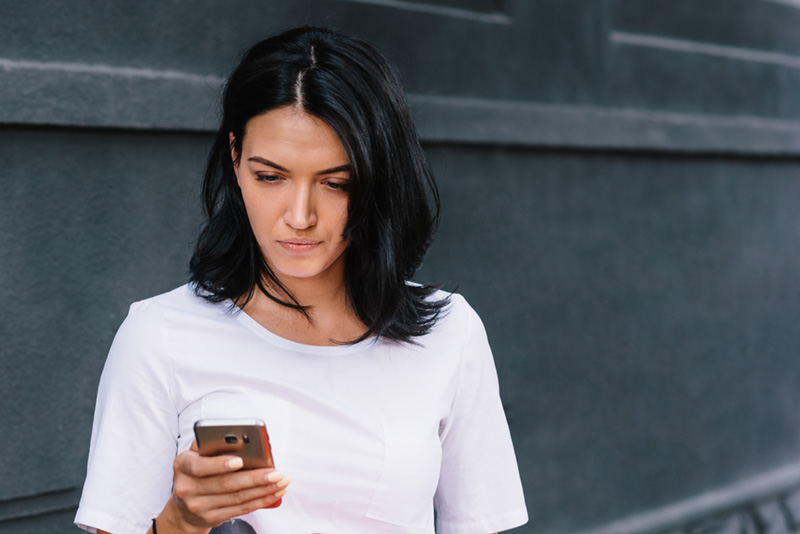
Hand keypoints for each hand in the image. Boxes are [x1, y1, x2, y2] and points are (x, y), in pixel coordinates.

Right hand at [157, 440, 289, 532]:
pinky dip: (260, 501)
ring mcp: (198, 506)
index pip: (200, 465)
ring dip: (263, 490)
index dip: (220, 464)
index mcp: (182, 465)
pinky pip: (240, 509)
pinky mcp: (211, 518)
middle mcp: (187, 487)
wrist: (184, 506)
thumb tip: (240, 439)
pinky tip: (274, 494)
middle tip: (276, 473)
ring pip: (236, 498)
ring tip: (281, 482)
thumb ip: (212, 444)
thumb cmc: (198, 470)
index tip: (240, 460)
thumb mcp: (197, 454)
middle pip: (225, 484)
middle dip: (254, 478)